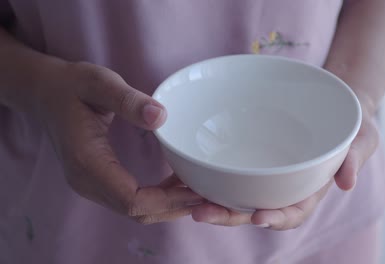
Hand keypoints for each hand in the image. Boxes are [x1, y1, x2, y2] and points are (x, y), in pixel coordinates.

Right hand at [37, 62, 204, 223]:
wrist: (45, 93)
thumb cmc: (72, 85)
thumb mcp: (99, 83)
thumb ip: (128, 100)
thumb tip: (161, 117)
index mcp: (86, 161)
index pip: (131, 199)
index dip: (168, 201)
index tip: (198, 190)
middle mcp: (86, 181)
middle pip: (136, 211)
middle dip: (174, 207)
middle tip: (208, 193)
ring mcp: (90, 185)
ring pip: (135, 210)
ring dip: (168, 205)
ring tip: (198, 188)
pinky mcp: (97, 181)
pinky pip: (131, 200)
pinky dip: (157, 198)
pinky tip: (176, 183)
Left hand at [191, 105, 378, 229]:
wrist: (331, 101)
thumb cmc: (349, 122)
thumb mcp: (362, 136)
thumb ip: (355, 156)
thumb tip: (348, 182)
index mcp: (309, 189)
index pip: (292, 213)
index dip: (276, 218)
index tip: (258, 218)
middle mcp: (283, 186)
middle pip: (255, 208)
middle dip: (229, 215)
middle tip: (201, 213)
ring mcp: (265, 172)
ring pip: (237, 192)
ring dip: (214, 199)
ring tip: (187, 196)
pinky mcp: (252, 156)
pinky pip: (231, 169)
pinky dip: (213, 174)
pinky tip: (191, 172)